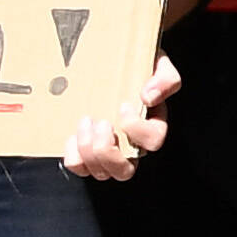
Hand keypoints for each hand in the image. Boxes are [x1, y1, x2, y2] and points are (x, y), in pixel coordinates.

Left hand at [64, 53, 181, 183]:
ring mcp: (108, 152)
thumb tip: (148, 97)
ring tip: (84, 122)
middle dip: (107, 151)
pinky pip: (78, 166)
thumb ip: (164, 78)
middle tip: (100, 122)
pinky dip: (72, 155)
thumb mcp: (158, 65)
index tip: (123, 105)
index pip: (153, 141)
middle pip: (125, 171)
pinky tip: (72, 134)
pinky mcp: (86, 152)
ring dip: (88, 150)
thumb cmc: (135, 69)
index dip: (137, 128)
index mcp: (151, 127)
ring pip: (102, 172)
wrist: (110, 64)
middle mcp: (131, 147)